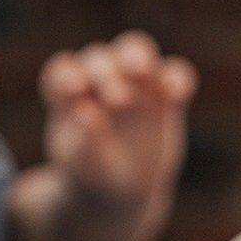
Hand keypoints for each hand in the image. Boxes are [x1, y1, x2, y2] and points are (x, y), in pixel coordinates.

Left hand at [40, 30, 193, 231]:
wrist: (121, 191)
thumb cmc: (93, 175)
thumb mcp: (86, 166)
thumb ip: (84, 141)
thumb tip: (87, 113)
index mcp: (69, 97)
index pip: (62, 70)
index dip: (67, 74)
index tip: (75, 90)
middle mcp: (99, 81)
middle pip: (99, 57)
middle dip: (106, 73)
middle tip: (117, 101)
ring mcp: (133, 83)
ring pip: (135, 49)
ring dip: (137, 56)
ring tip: (143, 71)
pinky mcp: (164, 95)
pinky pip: (175, 74)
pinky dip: (177, 78)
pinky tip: (177, 93)